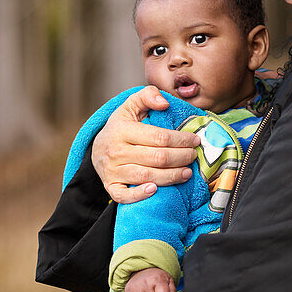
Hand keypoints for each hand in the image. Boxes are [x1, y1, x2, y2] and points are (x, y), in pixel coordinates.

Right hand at [91, 86, 197, 203]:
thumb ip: (148, 95)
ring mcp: (112, 171)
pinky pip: (124, 196)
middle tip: (193, 156)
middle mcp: (116, 151)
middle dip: (181, 158)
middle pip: (157, 158)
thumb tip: (165, 103)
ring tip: (187, 172)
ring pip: (147, 177)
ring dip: (171, 176)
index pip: (159, 137)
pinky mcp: (111, 187)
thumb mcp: (131, 105)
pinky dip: (140, 195)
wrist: (97, 148)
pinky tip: (156, 190)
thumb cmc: (121, 126)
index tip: (195, 140)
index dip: (181, 140)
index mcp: (122, 130)